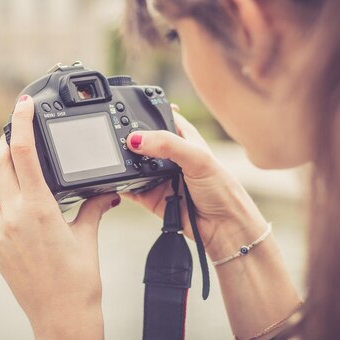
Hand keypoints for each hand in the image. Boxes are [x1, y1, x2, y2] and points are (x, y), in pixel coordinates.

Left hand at [0, 95, 118, 339]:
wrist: (61, 320)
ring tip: (17, 159)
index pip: (23, 153)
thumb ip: (95, 207)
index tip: (22, 104)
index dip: (21, 122)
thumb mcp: (88, 238)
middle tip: (17, 127)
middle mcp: (13, 217)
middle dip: (7, 140)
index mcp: (38, 209)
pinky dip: (3, 195)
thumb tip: (107, 193)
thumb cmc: (79, 283)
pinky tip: (17, 197)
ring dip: (2, 167)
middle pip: (0, 163)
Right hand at [123, 108, 267, 259]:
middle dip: (128, 139)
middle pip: (140, 139)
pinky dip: (120, 184)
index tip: (124, 111)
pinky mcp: (149, 195)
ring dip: (123, 162)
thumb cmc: (221, 189)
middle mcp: (167, 154)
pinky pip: (128, 186)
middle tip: (118, 140)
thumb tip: (136, 139)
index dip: (143, 112)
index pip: (158, 116)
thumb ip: (168, 144)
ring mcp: (157, 175)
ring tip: (116, 159)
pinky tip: (116, 180)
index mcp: (182, 137)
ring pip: (131, 163)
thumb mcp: (198, 158)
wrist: (222, 227)